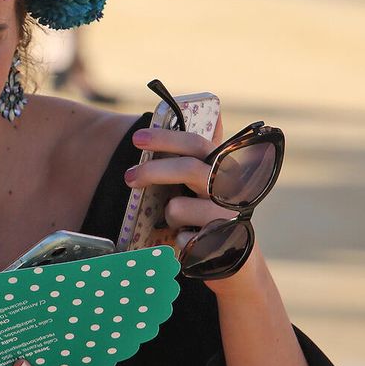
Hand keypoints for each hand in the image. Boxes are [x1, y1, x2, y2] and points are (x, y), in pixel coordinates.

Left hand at [127, 122, 267, 296]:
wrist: (235, 260)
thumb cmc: (212, 211)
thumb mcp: (212, 179)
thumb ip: (205, 151)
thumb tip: (214, 105)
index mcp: (225, 168)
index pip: (197, 143)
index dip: (167, 138)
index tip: (137, 138)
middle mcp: (231, 189)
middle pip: (189, 170)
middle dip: (153, 171)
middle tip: (128, 177)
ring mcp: (228, 216)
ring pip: (178, 208)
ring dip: (169, 215)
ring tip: (178, 221)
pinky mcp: (221, 245)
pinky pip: (182, 239)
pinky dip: (179, 241)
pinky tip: (191, 242)